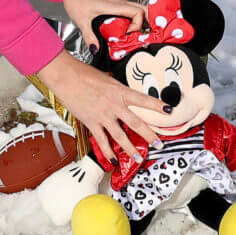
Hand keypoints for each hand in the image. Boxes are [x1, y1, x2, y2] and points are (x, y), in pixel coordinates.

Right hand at [35, 51, 156, 164]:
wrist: (66, 77)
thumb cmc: (84, 74)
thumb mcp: (107, 79)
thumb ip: (117, 89)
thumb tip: (123, 94)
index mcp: (120, 91)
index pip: (143, 99)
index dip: (157, 106)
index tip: (170, 111)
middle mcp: (114, 105)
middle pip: (136, 123)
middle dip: (149, 135)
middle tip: (158, 144)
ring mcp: (103, 115)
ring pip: (120, 136)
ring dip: (131, 149)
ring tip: (138, 158)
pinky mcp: (91, 122)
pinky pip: (102, 140)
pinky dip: (108, 152)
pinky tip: (113, 160)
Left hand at [55, 0, 145, 49]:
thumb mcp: (81, 21)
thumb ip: (89, 36)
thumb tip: (96, 49)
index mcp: (113, 6)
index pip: (137, 12)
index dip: (137, 25)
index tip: (127, 34)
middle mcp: (118, 3)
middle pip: (143, 9)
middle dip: (146, 22)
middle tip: (138, 34)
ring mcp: (117, 3)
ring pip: (137, 9)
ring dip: (138, 21)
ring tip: (131, 34)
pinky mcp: (114, 4)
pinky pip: (129, 11)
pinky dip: (131, 20)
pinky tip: (124, 28)